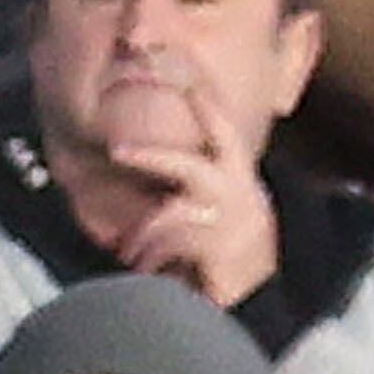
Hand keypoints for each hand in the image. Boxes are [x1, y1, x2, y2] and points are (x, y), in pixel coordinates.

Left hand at [108, 69, 279, 307]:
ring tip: (133, 259)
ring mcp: (231, 218)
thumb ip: (185, 196)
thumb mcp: (209, 217)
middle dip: (149, 156)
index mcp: (237, 174)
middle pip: (186, 165)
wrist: (256, 302)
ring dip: (143, 241)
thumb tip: (149, 185)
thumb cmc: (223, 258)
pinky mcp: (220, 247)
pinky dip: (152, 263)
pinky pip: (171, 246)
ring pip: (169, 215)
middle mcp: (238, 190)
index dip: (203, 99)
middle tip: (116, 147)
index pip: (221, 127)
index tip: (182, 71)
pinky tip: (150, 277)